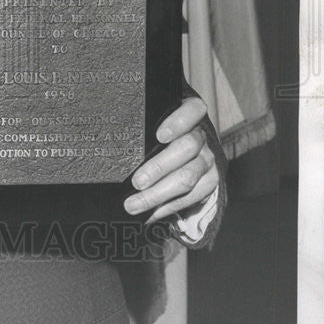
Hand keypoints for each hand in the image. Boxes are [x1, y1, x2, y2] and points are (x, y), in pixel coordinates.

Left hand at [124, 96, 218, 222]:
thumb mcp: (153, 121)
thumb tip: (113, 141)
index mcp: (190, 113)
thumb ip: (143, 125)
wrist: (188, 149)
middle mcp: (201, 136)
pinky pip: (192, 197)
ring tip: (134, 205)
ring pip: (187, 177)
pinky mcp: (210, 181)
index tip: (160, 136)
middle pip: (186, 148)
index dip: (178, 122)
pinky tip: (150, 213)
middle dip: (159, 167)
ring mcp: (208, 159)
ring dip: (158, 194)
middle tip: (136, 182)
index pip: (192, 110)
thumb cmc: (157, 131)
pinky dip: (168, 207)